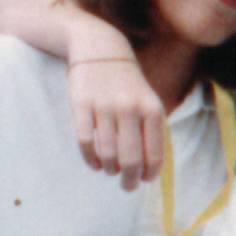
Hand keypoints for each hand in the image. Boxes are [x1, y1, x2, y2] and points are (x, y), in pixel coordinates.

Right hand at [67, 39, 166, 188]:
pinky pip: (86, 142)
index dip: (149, 174)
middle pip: (131, 160)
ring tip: (110, 170)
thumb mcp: (149, 101)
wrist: (101, 49)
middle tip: (127, 186)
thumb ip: (152, 131)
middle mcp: (130, 110)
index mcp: (152, 110)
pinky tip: (95, 163)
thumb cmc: (128, 83)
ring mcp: (105, 107)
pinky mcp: (81, 106)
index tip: (144, 181)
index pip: (154, 154)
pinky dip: (91, 159)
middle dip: (129, 180)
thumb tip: (149, 169)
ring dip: (110, 169)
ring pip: (108, 154)